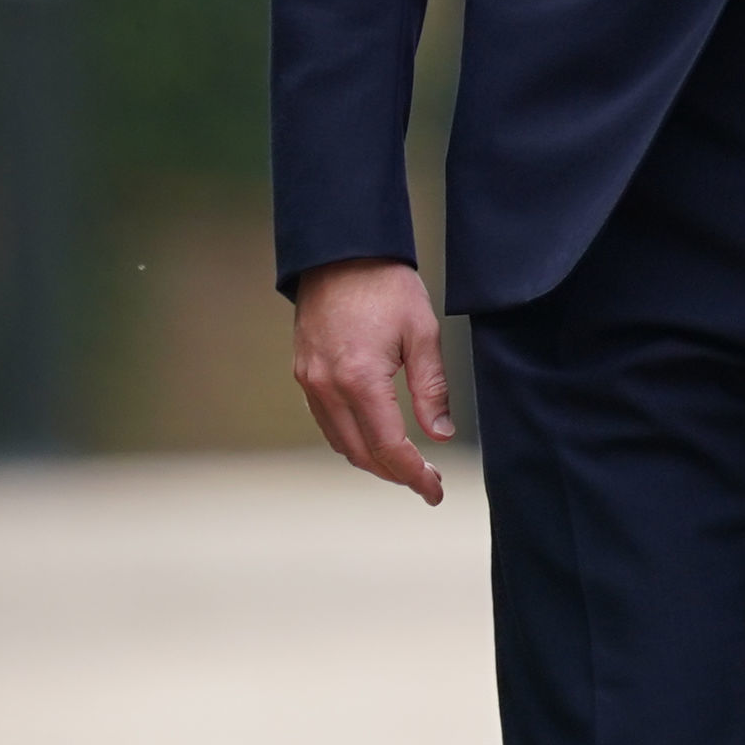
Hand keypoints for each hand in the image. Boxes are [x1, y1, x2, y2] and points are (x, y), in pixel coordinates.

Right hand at [291, 258, 453, 503]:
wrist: (341, 253)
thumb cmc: (387, 287)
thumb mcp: (423, 332)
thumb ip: (432, 388)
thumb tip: (440, 435)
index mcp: (359, 380)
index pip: (388, 447)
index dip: (414, 475)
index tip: (435, 491)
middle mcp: (327, 388)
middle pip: (361, 453)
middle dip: (395, 474)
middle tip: (428, 482)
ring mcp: (310, 382)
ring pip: (340, 442)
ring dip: (372, 460)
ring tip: (407, 465)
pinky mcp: (304, 374)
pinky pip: (327, 422)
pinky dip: (352, 438)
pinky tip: (375, 437)